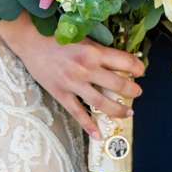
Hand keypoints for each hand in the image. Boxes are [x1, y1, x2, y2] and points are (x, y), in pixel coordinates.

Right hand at [7, 26, 144, 138]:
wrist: (30, 41)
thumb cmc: (56, 36)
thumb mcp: (82, 37)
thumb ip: (99, 50)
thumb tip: (119, 60)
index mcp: (93, 51)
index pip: (124, 61)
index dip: (137, 67)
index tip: (141, 71)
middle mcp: (86, 69)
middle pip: (117, 84)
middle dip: (132, 90)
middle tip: (138, 93)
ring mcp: (73, 84)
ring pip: (101, 102)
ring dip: (118, 109)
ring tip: (128, 112)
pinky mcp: (61, 94)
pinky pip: (78, 113)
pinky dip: (89, 126)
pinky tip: (98, 135)